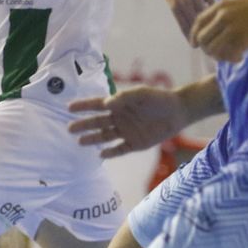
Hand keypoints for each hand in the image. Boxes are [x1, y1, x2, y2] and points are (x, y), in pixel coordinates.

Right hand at [68, 86, 189, 156]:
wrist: (178, 112)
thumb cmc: (159, 99)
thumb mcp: (142, 93)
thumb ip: (125, 97)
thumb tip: (107, 102)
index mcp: (118, 104)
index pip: (97, 105)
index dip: (83, 106)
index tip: (69, 108)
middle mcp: (119, 118)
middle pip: (97, 122)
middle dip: (83, 125)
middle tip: (69, 129)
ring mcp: (126, 132)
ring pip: (105, 136)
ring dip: (93, 139)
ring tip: (80, 142)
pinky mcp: (135, 144)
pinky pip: (119, 149)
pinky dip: (110, 152)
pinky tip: (101, 154)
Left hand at [164, 0, 213, 39]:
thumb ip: (180, 12)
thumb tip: (189, 29)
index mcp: (174, 4)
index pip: (183, 24)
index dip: (190, 36)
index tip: (196, 46)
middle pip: (194, 20)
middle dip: (201, 32)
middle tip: (208, 42)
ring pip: (203, 11)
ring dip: (209, 22)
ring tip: (215, 31)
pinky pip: (210, 1)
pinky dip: (213, 9)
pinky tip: (218, 16)